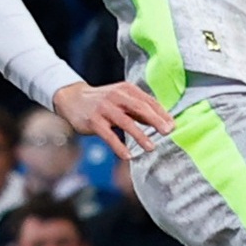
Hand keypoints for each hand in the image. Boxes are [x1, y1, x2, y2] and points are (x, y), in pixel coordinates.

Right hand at [52, 78, 172, 159]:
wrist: (72, 99)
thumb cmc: (103, 101)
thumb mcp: (122, 99)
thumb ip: (139, 108)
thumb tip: (163, 122)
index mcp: (127, 90)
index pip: (148, 101)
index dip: (161, 113)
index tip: (173, 126)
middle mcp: (116, 96)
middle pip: (139, 108)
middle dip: (155, 120)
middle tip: (168, 132)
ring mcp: (104, 108)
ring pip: (125, 122)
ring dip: (140, 135)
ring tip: (151, 147)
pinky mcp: (93, 121)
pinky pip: (108, 136)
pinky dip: (119, 146)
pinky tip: (128, 156)